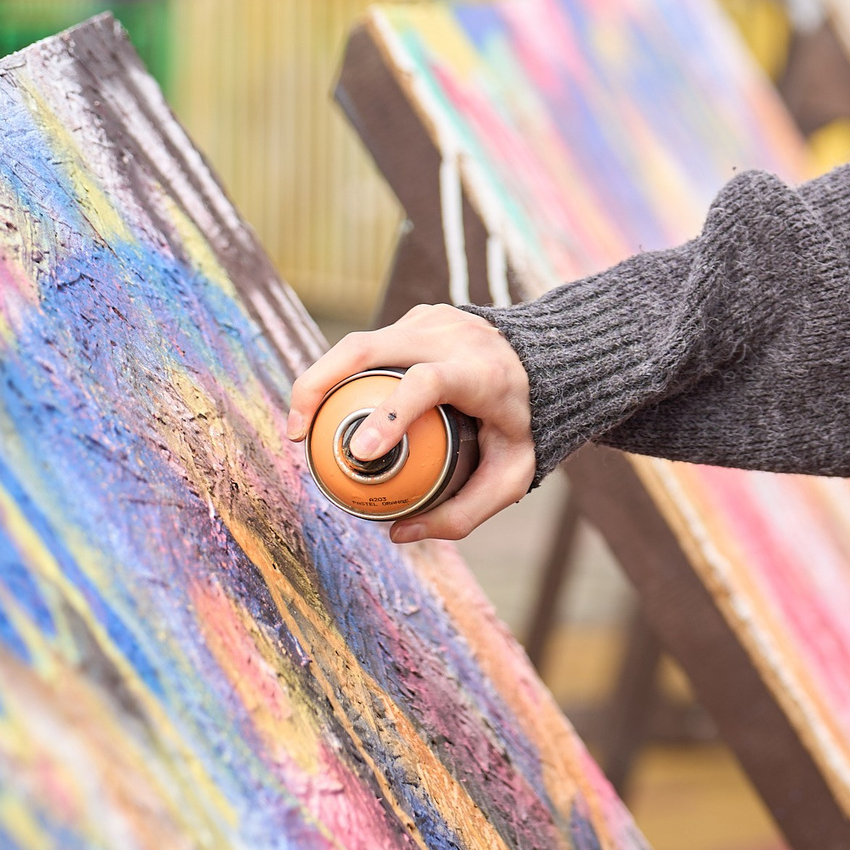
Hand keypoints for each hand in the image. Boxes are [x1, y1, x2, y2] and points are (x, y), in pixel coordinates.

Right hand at [286, 305, 534, 544]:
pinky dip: (343, 373)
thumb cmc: (528, 424)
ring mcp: (436, 319)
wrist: (552, 361)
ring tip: (300, 425)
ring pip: (360, 342)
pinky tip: (329, 407)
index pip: (427, 382)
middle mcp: (455, 336)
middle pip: (368, 347)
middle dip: (319, 386)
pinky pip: (372, 345)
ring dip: (320, 379)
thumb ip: (464, 511)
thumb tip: (399, 533)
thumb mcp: (512, 475)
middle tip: (297, 435)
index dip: (389, 414)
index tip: (359, 452)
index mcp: (482, 371)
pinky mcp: (421, 317)